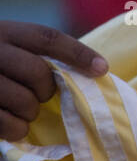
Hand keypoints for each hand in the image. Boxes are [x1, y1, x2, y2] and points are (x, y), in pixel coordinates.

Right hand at [0, 23, 107, 140]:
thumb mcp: (7, 49)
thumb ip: (35, 54)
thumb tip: (92, 69)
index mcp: (3, 31)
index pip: (47, 37)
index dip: (78, 53)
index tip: (102, 69)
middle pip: (38, 72)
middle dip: (47, 90)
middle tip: (41, 96)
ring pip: (25, 101)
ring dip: (31, 112)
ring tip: (22, 111)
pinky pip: (10, 124)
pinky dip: (17, 129)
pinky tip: (11, 125)